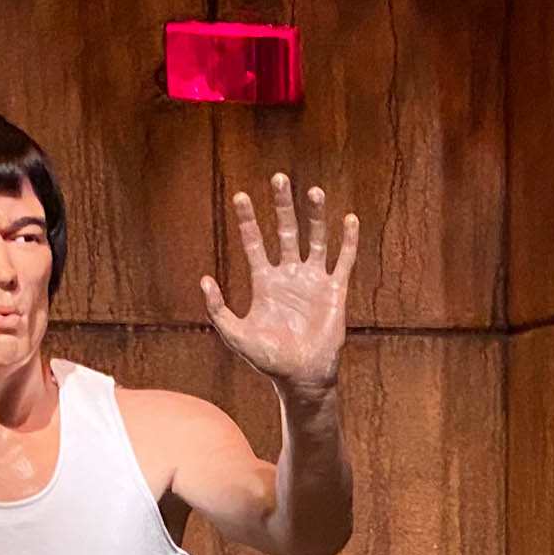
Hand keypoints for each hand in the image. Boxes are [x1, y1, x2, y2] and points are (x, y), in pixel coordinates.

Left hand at [203, 175, 356, 392]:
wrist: (301, 377)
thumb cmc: (268, 360)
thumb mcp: (236, 335)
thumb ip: (218, 309)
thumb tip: (205, 279)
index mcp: (265, 281)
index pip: (254, 242)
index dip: (248, 220)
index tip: (240, 196)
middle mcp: (289, 274)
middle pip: (286, 230)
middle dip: (282, 205)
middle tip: (278, 177)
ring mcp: (313, 280)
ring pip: (316, 239)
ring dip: (315, 216)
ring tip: (314, 191)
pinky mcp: (335, 290)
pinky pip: (343, 260)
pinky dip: (347, 241)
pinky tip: (349, 219)